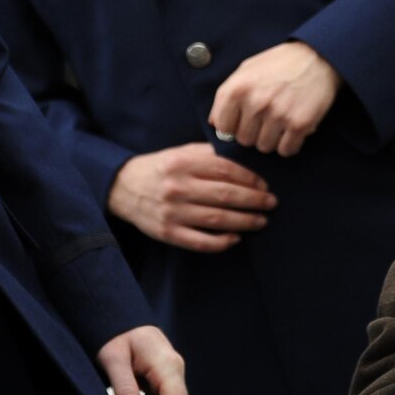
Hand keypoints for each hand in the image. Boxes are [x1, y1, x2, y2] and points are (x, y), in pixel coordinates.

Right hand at [108, 143, 275, 251]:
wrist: (123, 188)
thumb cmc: (160, 168)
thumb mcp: (181, 153)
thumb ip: (208, 154)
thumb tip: (243, 157)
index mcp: (182, 163)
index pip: (224, 169)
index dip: (249, 178)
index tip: (264, 184)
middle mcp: (177, 188)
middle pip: (224, 195)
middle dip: (253, 200)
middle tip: (271, 203)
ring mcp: (172, 212)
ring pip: (216, 219)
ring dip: (244, 221)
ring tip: (261, 221)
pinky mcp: (167, 233)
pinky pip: (199, 241)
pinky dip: (221, 242)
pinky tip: (236, 238)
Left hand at [208, 41, 342, 156]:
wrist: (317, 57)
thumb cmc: (279, 63)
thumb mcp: (246, 70)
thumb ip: (227, 95)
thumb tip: (215, 124)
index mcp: (237, 88)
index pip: (223, 127)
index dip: (233, 125)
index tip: (244, 120)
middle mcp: (255, 103)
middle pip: (244, 140)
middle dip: (254, 132)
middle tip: (266, 118)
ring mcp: (278, 115)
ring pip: (264, 147)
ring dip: (272, 139)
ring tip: (280, 122)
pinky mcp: (299, 124)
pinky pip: (286, 150)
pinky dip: (289, 144)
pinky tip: (292, 129)